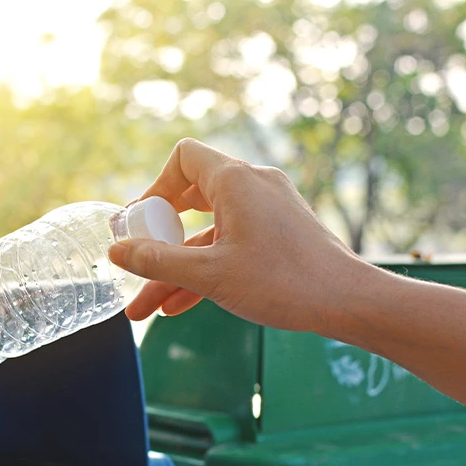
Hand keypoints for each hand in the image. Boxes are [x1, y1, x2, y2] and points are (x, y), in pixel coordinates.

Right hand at [108, 138, 373, 334]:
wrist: (350, 302)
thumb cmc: (285, 282)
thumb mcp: (210, 274)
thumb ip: (157, 262)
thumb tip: (116, 252)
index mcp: (236, 181)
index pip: (183, 158)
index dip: (155, 188)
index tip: (140, 224)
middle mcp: (253, 186)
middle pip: (190, 198)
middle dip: (158, 237)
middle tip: (136, 262)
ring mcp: (268, 210)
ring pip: (208, 232)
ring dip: (176, 267)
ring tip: (143, 307)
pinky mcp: (279, 234)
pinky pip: (230, 244)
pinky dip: (204, 268)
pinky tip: (178, 306)